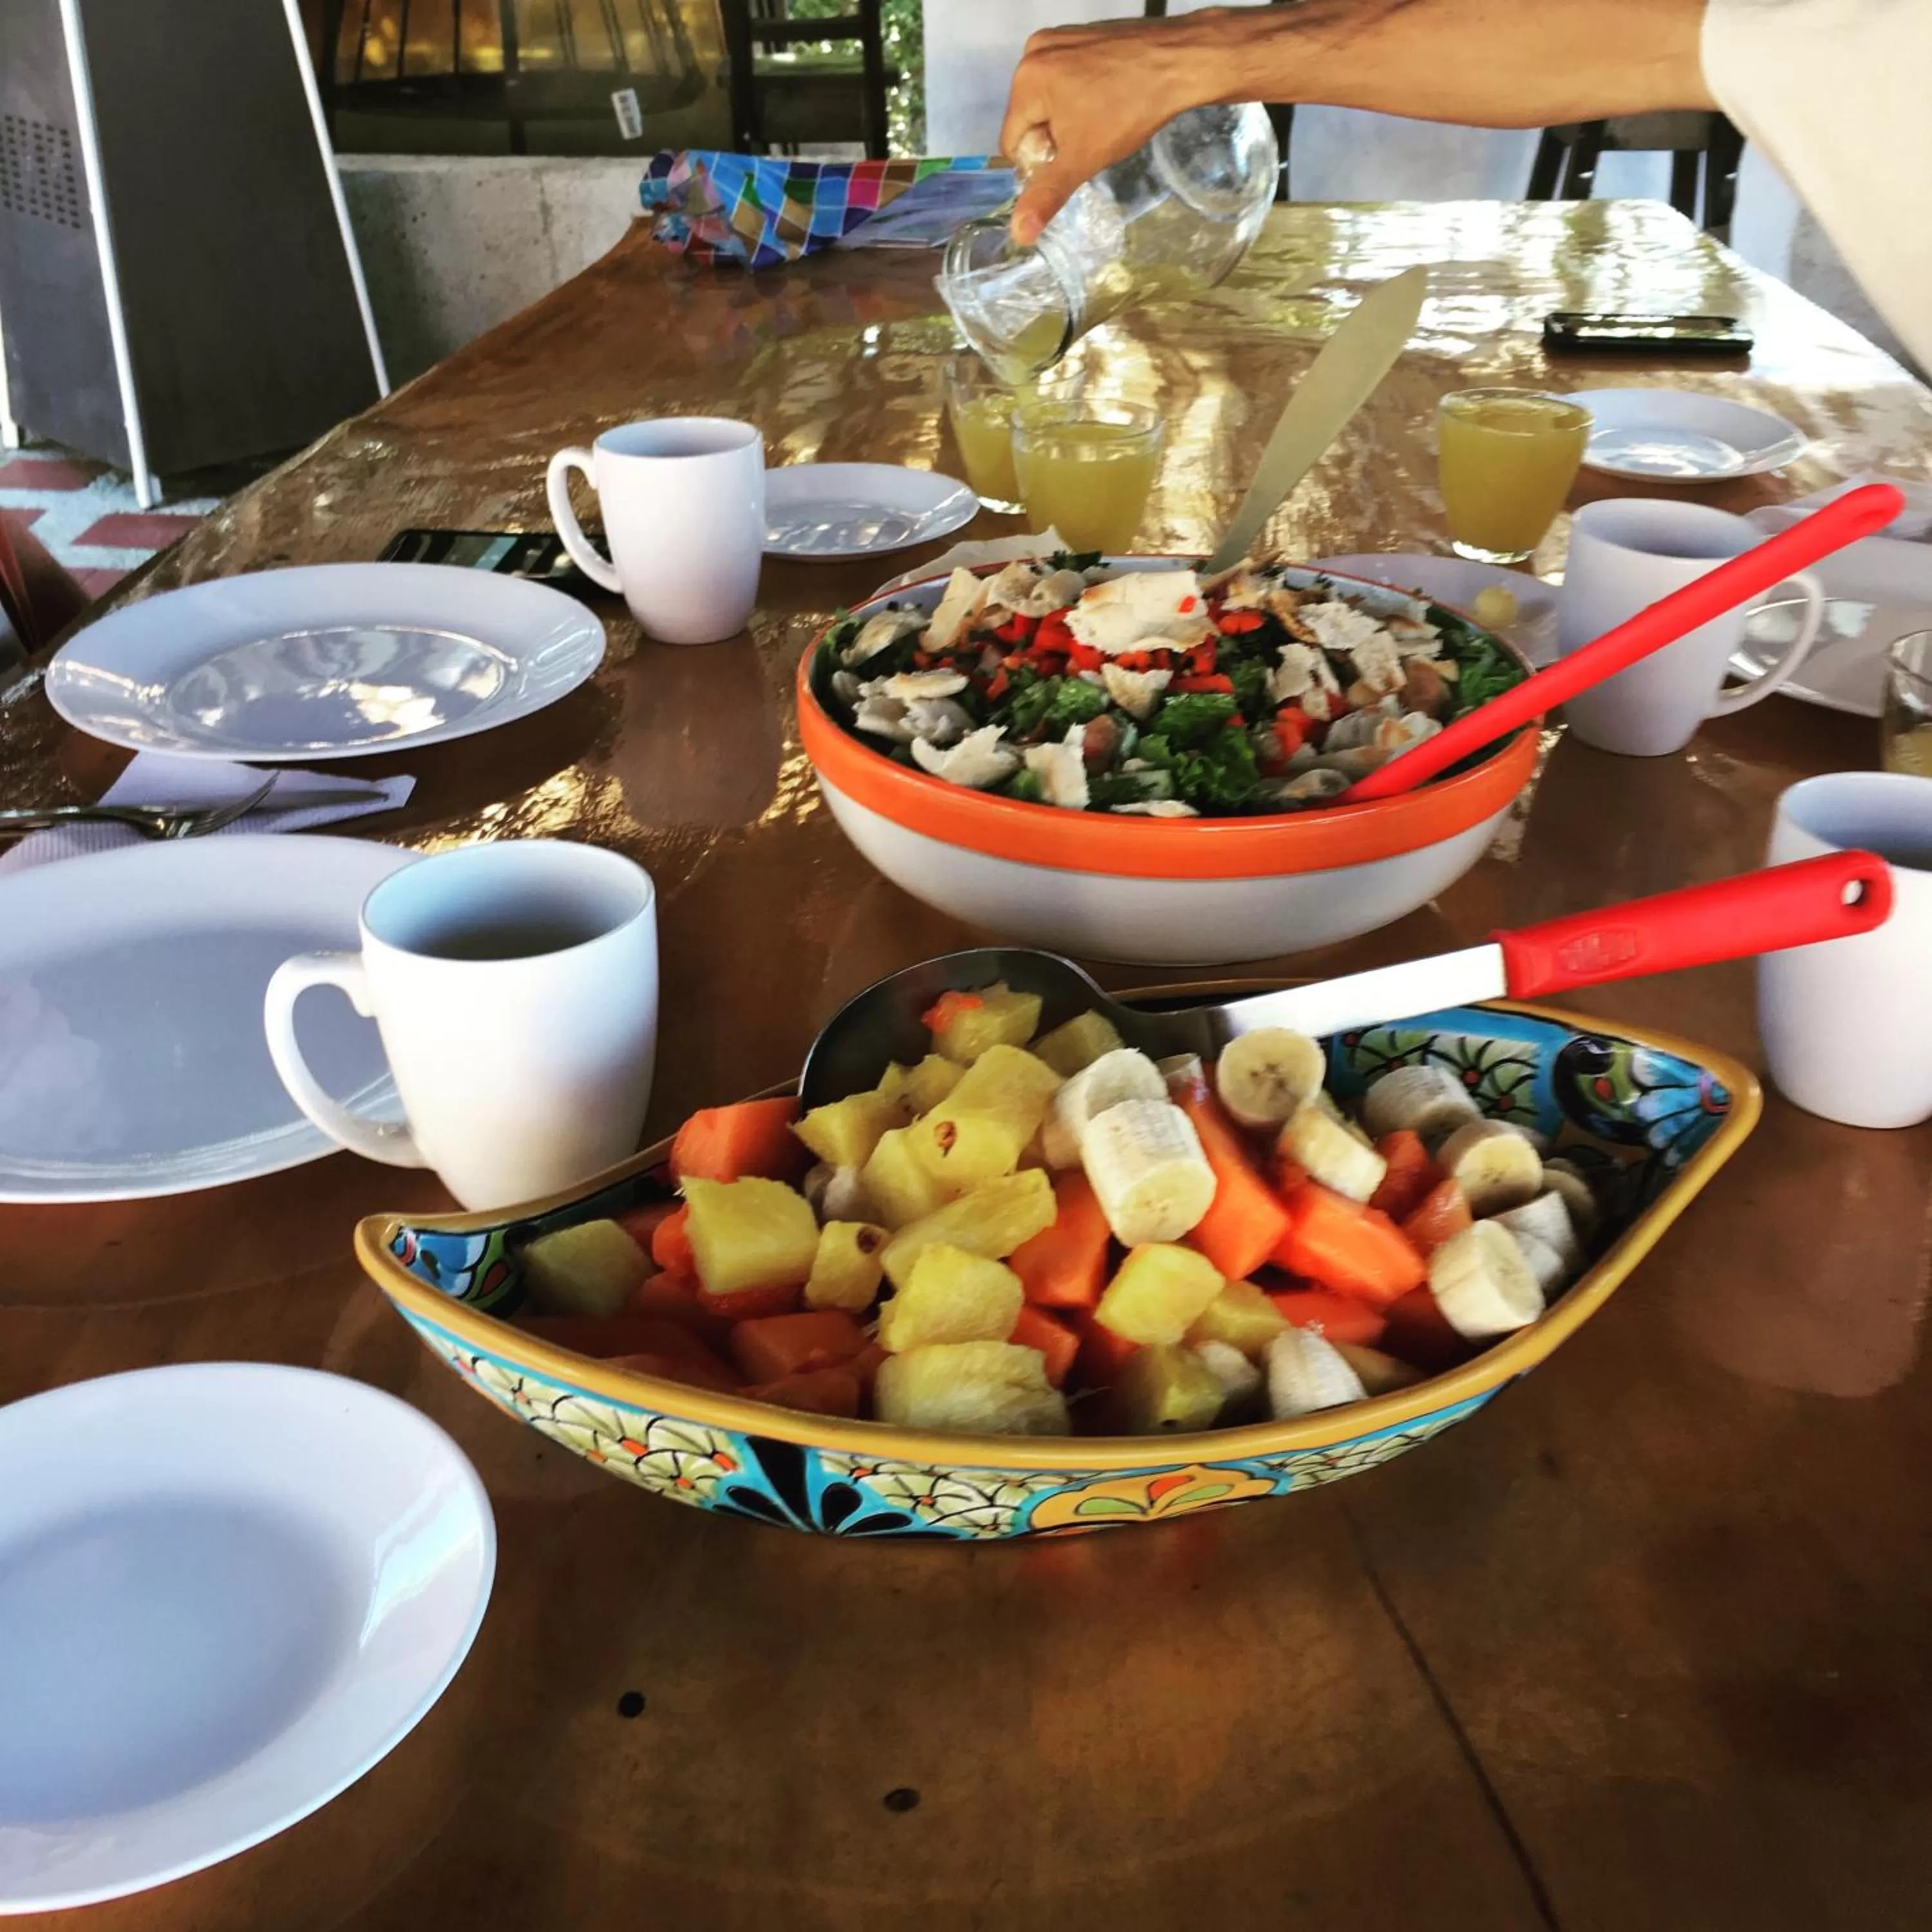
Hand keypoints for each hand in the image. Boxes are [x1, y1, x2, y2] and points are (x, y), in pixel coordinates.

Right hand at [999, 20, 1219, 247]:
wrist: (1179, 61)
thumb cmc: (1128, 110)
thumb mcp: (1083, 159)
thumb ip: (1046, 195)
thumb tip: (1018, 234)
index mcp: (1026, 80)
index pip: (1012, 142)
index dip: (1040, 162)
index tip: (1073, 156)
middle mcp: (1034, 51)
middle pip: (1029, 118)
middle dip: (1054, 137)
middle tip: (1089, 137)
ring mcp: (1059, 38)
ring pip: (1048, 99)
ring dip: (1067, 118)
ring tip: (1100, 117)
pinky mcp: (1080, 34)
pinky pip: (1065, 77)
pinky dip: (1080, 94)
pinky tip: (1105, 97)